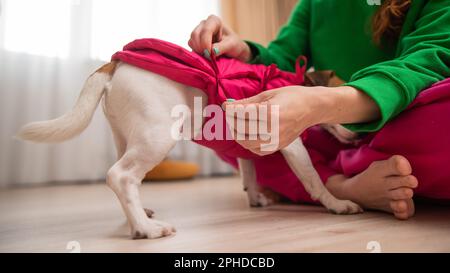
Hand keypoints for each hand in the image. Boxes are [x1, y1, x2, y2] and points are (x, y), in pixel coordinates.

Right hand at [189, 15, 251, 61]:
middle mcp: (204, 24)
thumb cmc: (234, 45)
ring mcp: (198, 32)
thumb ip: (222, 47)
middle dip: (201, 48)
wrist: (232, 50)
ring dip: (198, 51)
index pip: (206, 31)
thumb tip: (211, 51)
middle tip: (209, 57)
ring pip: (191, 41)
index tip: (210, 54)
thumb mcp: (232, 45)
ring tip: (209, 56)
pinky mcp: (195, 41)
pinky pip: (191, 47)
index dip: (206, 43)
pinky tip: (205, 55)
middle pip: (195, 35)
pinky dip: (197, 53)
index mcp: (214, 21)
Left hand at [223, 85, 379, 155]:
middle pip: (241, 129)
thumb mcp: (268, 94)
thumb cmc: (291, 96)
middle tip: (231, 113)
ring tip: (237, 123)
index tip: (226, 105)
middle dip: (232, 121)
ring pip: (246, 142)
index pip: (241, 114)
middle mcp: (273, 129)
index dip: (230, 110)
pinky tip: (248, 134)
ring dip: (237, 133)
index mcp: (270, 112)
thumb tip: (226, 105)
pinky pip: (256, 150)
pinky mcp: (278, 147)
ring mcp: (276, 140)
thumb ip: (246, 102)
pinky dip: (248, 143)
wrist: (313, 108)